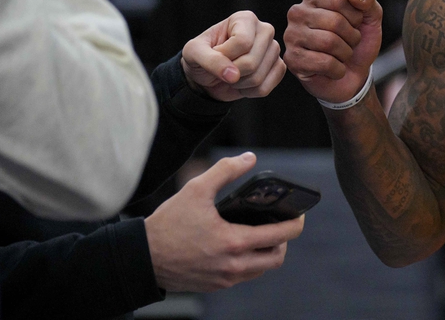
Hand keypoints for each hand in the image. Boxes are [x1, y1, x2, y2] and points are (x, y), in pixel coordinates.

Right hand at [144, 152, 304, 291]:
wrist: (143, 257)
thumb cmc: (169, 223)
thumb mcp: (196, 189)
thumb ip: (225, 171)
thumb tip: (250, 158)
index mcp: (234, 242)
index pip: (280, 236)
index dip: (296, 224)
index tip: (300, 215)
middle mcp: (233, 265)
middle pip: (277, 257)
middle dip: (284, 241)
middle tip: (280, 224)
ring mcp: (225, 279)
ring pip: (261, 269)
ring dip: (267, 253)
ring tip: (261, 234)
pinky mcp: (215, 285)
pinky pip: (244, 276)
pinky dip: (250, 262)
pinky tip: (240, 245)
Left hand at [181, 11, 284, 100]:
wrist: (207, 74)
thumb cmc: (201, 56)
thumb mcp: (194, 53)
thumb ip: (210, 60)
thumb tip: (233, 75)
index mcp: (245, 18)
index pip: (243, 42)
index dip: (224, 56)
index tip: (214, 54)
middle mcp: (264, 30)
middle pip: (251, 61)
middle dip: (231, 71)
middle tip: (223, 67)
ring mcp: (273, 49)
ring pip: (258, 76)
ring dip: (238, 83)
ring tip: (231, 74)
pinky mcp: (278, 68)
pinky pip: (265, 88)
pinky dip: (248, 91)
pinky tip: (242, 82)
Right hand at [285, 0, 382, 104]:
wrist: (353, 76)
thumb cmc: (358, 42)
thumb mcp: (370, 16)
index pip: (340, 0)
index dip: (356, 17)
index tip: (354, 25)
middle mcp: (298, 12)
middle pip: (335, 22)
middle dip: (352, 37)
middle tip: (349, 44)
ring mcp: (291, 36)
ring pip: (329, 42)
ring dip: (345, 53)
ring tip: (342, 55)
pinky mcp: (292, 59)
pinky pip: (324, 63)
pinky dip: (338, 69)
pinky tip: (333, 69)